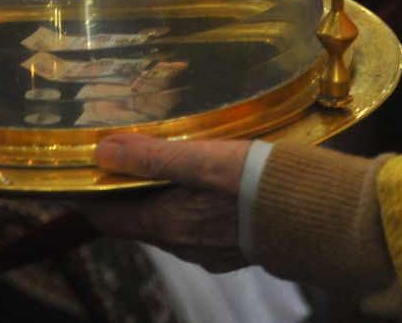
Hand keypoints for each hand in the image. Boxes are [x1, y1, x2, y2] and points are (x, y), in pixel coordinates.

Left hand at [71, 135, 251, 271]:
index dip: (88, 194)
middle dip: (120, 190)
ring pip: (165, 221)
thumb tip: (102, 152)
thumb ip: (153, 158)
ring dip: (152, 194)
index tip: (77, 169)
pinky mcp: (235, 245)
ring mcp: (210, 249)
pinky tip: (195, 179)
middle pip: (135, 219)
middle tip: (113, 154)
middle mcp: (184, 245)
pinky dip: (181, 201)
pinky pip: (194, 223)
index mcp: (169, 225)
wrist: (325, 215)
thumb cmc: (263, 184)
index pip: (108, 218)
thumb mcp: (204, 160)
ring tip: (151, 159)